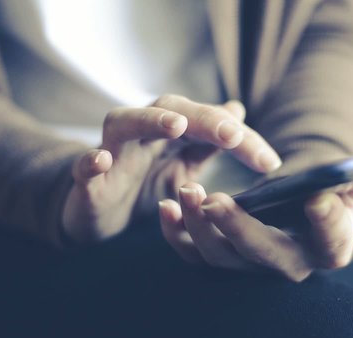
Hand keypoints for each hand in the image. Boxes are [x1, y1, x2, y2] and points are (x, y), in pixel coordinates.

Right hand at [61, 95, 282, 244]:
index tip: (270, 162)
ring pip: (125, 122)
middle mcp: (141, 132)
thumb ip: (208, 142)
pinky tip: (100, 160)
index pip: (209, 124)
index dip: (241, 140)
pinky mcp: (86, 179)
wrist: (98, 213)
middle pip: (171, 110)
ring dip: (150, 120)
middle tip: (232, 132)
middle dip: (204, 119)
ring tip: (176, 125)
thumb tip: (237, 109)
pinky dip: (90, 161)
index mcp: (169, 131)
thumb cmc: (143, 185)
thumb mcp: (182, 166)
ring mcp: (112, 152)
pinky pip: (83, 165)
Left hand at [158, 141, 352, 280]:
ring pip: (222, 259)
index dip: (329, 223)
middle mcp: (288, 265)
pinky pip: (194, 254)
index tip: (319, 198)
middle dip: (241, 231)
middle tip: (218, 201)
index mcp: (328, 247)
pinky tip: (166, 206)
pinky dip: (176, 234)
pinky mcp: (221, 258)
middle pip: (266, 257)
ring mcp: (251, 265)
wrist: (298, 219)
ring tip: (187, 193)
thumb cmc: (329, 202)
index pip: (332, 243)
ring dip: (201, 229)